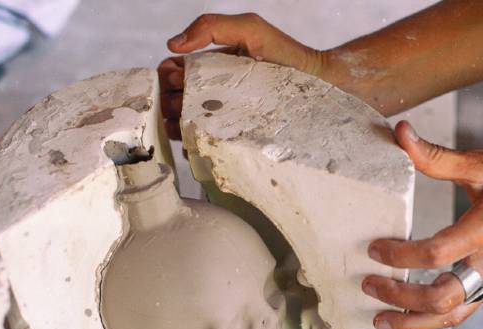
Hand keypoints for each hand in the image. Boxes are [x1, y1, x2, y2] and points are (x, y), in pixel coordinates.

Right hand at [159, 13, 323, 138]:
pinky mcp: (229, 140)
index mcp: (206, 67)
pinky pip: (200, 147)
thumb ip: (211, 26)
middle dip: (170, 102)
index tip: (181, 80)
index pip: (169, 74)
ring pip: (179, 125)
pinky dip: (191, 145)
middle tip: (188, 103)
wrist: (316, 86)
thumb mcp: (249, 29)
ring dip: (175, 125)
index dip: (167, 77)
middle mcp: (208, 93)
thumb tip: (173, 44)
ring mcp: (217, 118)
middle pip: (169, 101)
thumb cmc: (284, 56)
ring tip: (191, 123)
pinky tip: (200, 141)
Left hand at [362, 121, 482, 328]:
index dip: (400, 256)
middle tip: (370, 285)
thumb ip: (438, 156)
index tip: (375, 249)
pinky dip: (435, 318)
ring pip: (454, 315)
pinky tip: (414, 314)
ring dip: (414, 322)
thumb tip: (402, 135)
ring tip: (383, 319)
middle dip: (400, 298)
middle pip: (442, 299)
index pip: (437, 254)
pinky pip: (465, 310)